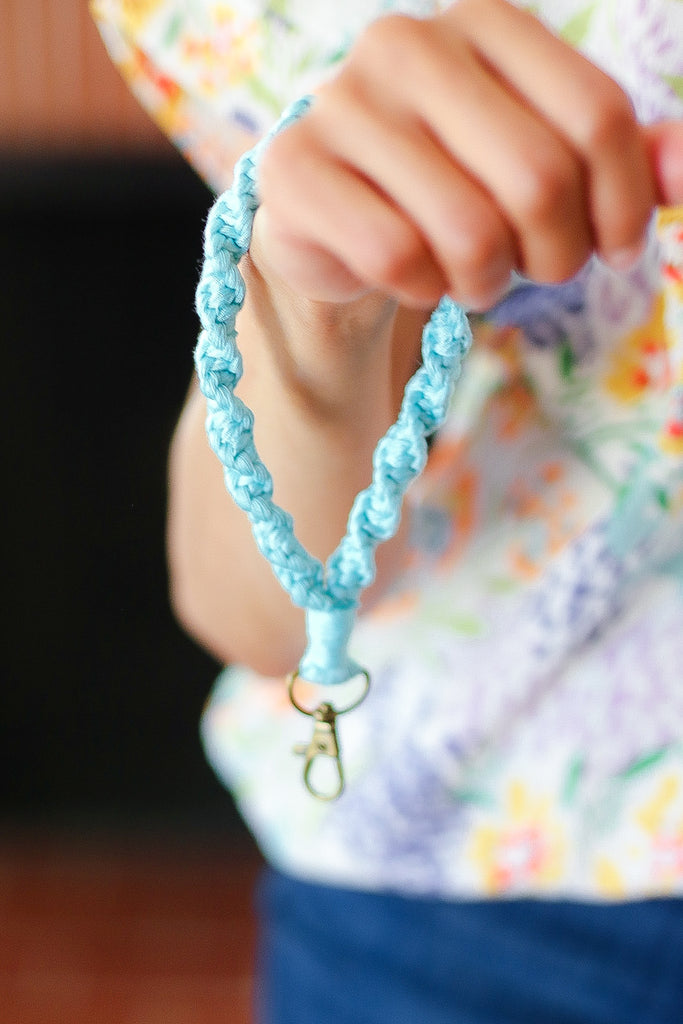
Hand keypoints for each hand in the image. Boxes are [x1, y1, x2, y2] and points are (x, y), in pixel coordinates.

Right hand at [255, 0, 681, 311]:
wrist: (338, 217)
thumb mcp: (543, 159)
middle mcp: (409, 43)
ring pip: (469, 233)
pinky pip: (397, 258)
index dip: (624, 208)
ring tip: (473, 277)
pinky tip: (415, 278)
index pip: (599, 118)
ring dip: (487, 283)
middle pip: (540, 180)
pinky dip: (421, 291)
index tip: (612, 250)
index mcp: (486, 20)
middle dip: (556, 257)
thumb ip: (620, 157)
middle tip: (537, 271)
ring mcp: (342, 104)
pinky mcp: (294, 170)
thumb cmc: (453, 184)